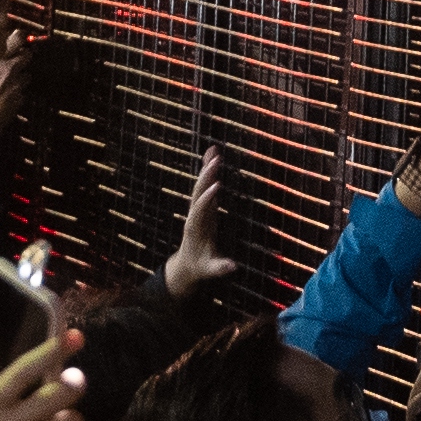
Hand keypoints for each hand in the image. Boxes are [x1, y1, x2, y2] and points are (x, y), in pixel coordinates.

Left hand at [163, 143, 236, 297]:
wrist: (186, 265)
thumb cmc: (199, 267)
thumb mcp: (209, 270)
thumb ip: (220, 268)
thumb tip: (233, 266)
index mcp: (194, 228)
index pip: (199, 210)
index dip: (207, 198)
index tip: (216, 186)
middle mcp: (194, 215)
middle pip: (198, 192)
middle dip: (206, 176)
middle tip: (216, 159)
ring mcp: (198, 210)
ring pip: (201, 186)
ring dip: (207, 169)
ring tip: (214, 150)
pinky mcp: (203, 208)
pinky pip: (206, 187)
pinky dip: (209, 173)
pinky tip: (213, 158)